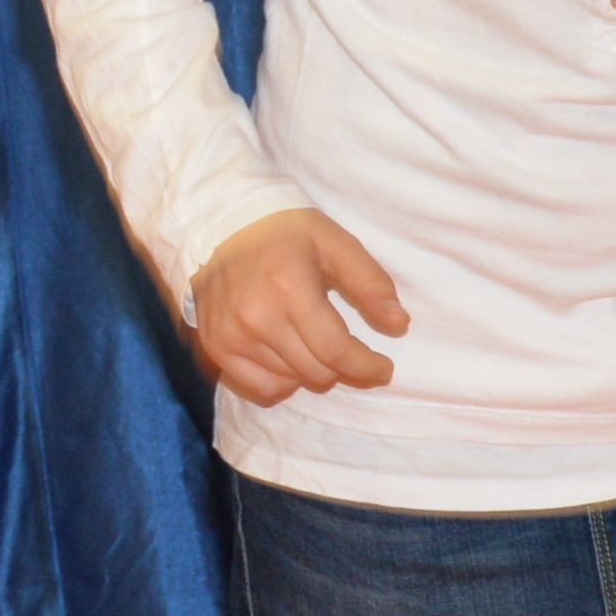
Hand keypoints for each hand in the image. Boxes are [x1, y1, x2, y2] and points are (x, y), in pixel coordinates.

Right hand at [188, 210, 409, 404]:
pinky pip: (262, 388)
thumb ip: (370, 282)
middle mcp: (256, 317)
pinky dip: (283, 381)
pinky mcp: (217, 347)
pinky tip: (288, 357)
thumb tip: (398, 323)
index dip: (366, 366)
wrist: (220, 227)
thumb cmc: (284, 233)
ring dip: (312, 370)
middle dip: (343, 367)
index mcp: (289, 286)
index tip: (383, 367)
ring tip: (313, 344)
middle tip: (349, 351)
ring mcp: (232, 335)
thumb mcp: (334, 242)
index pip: (335, 350)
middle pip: (316, 371)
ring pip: (292, 381)